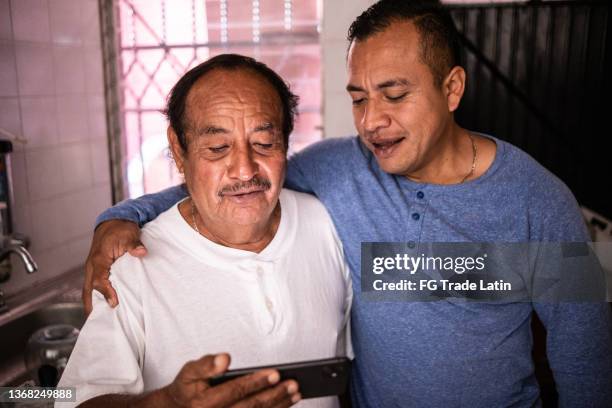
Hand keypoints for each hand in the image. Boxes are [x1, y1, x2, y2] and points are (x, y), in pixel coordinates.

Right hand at [82, 219, 146, 314]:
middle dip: (92, 306)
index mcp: (99, 259)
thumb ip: (134, 245)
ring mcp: (92, 269)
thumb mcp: (129, 234)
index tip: (114, 303)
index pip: (99, 279)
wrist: (113, 223)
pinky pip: (92, 287)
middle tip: (99, 323)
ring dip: (92, 305)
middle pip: (88, 290)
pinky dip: (94, 298)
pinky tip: (101, 309)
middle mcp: (92, 266)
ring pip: (88, 290)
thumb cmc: (121, 229)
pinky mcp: (96, 271)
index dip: (106, 292)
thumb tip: (141, 252)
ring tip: (99, 322)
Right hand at [163, 353, 300, 407]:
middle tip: (293, 384)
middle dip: (274, 395)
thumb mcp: (189, 372)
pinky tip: (285, 405)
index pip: (236, 391)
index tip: (276, 374)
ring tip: (295, 393)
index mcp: (204, 404)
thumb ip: (206, 364)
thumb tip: (224, 359)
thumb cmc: (186, 390)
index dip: (256, 382)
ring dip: (278, 406)